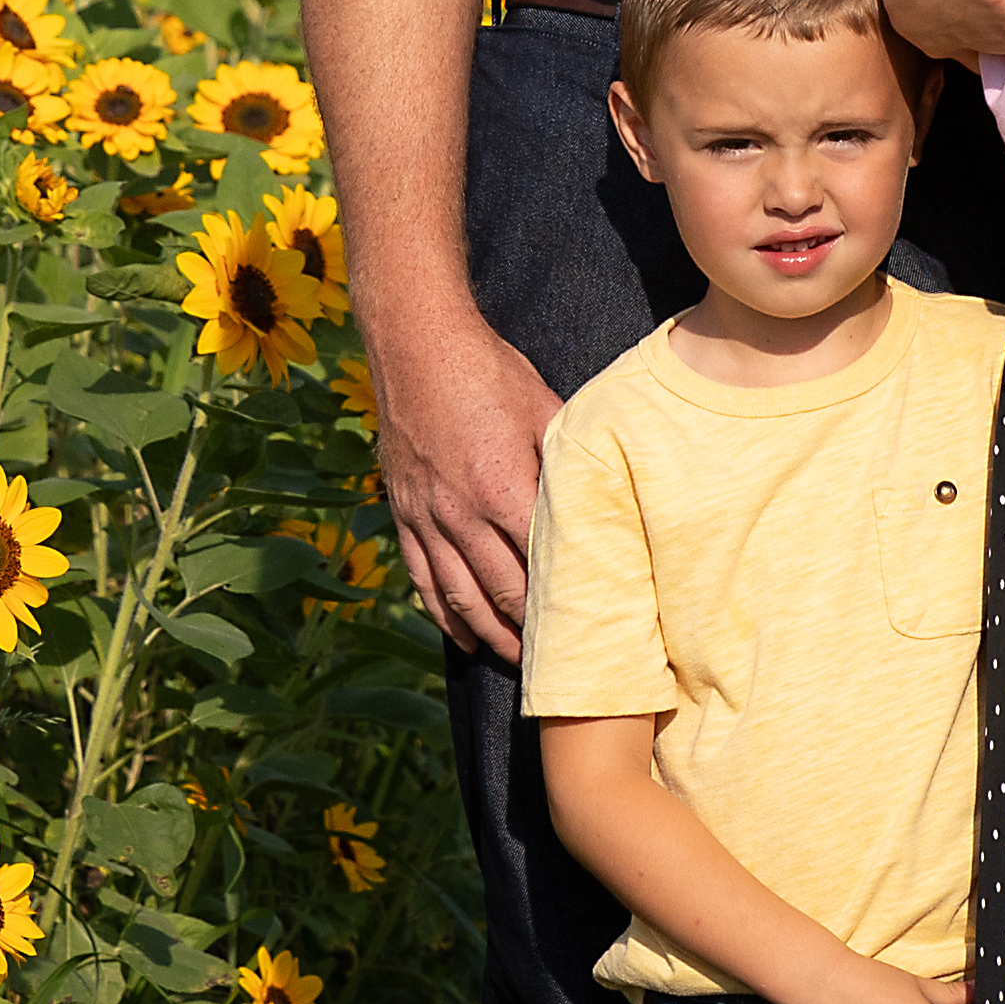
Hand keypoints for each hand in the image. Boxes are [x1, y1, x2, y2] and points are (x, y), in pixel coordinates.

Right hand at [369, 307, 561, 663]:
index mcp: (502, 487)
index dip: (565, 603)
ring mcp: (426, 516)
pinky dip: (442, 614)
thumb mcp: (543, 408)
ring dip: (488, 634)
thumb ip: (566, 461)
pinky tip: (461, 636)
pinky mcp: (403, 512)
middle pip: (500, 592)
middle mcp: (460, 511)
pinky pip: (421, 577)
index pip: (539, 566)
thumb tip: (600, 496)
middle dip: (531, 633)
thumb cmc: (488, 370)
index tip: (592, 627)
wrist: (416, 343)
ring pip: (458, 595)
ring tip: (517, 660)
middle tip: (562, 659)